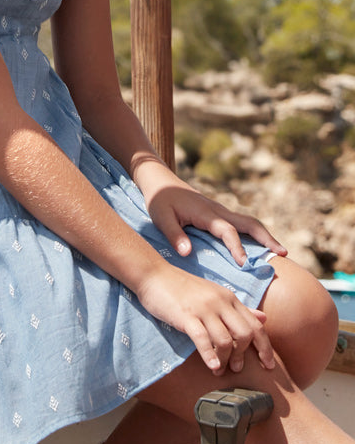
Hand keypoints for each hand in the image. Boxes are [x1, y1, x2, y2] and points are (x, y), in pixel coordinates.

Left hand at [133, 161, 286, 266]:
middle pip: (248, 222)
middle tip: (284, 254)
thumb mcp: (161, 218)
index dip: (236, 247)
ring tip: (281, 252)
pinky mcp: (218, 213)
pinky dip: (254, 234)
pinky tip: (260, 247)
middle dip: (266, 237)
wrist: (159, 180)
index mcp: (205, 213)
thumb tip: (188, 253)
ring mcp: (220, 210)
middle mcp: (217, 210)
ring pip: (248, 222)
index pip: (227, 231)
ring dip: (264, 235)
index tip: (244, 263)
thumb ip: (174, 235)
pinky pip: (241, 223)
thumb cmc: (159, 200)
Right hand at [137, 261, 274, 375]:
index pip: (255, 325)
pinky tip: (212, 366)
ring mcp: (203, 308)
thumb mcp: (215, 293)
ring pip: (225, 339)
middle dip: (244, 355)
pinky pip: (203, 338)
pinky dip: (210, 355)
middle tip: (237, 369)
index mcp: (229, 297)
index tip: (268, 365)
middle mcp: (220, 302)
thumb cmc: (183, 287)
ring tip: (219, 370)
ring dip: (226, 359)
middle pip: (245, 334)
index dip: (265, 347)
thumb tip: (263, 318)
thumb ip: (239, 308)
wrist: (155, 274)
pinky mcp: (186, 315)